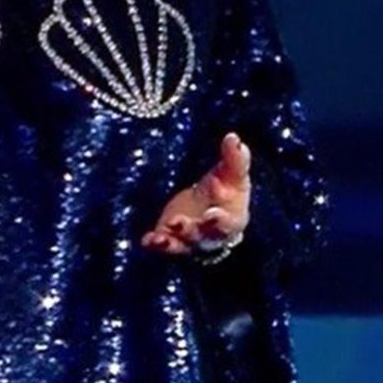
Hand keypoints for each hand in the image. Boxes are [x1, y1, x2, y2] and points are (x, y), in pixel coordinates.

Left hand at [141, 132, 250, 256]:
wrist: (211, 211)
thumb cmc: (226, 192)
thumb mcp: (231, 175)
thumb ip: (235, 159)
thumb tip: (233, 137)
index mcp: (231, 221)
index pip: (227, 222)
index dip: (220, 216)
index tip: (213, 193)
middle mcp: (211, 236)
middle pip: (203, 236)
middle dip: (191, 230)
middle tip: (179, 222)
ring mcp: (190, 240)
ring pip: (181, 244)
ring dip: (170, 240)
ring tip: (160, 236)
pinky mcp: (171, 239)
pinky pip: (163, 245)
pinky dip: (155, 243)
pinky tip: (147, 240)